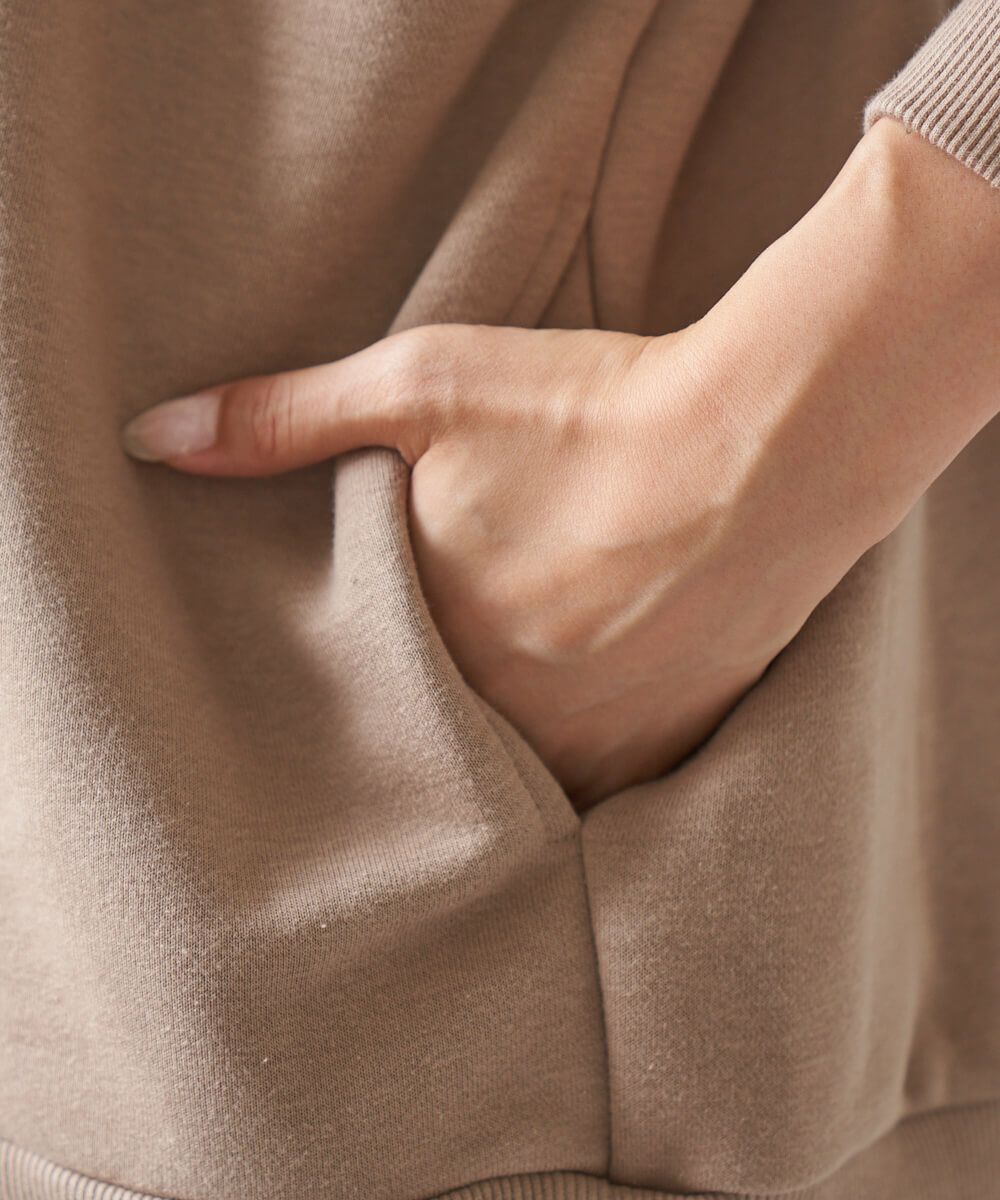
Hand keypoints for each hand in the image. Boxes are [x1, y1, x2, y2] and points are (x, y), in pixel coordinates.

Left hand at [117, 318, 853, 809]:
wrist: (765, 442)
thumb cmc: (590, 407)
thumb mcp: (424, 387)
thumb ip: (283, 421)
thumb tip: (150, 438)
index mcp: (431, 636)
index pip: (356, 690)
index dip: (354, 670)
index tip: (350, 663)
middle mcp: (505, 710)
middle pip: (438, 735)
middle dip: (427, 708)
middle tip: (433, 673)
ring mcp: (592, 740)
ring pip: (517, 770)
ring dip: (502, 738)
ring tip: (511, 691)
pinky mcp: (667, 744)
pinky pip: (602, 784)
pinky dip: (582, 751)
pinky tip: (586, 702)